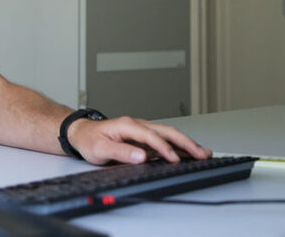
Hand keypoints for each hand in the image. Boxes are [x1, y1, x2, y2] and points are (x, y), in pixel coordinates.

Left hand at [67, 116, 211, 164]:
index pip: (151, 136)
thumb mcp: (100, 148)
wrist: (81, 133)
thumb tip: (141, 156)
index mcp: (127, 125)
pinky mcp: (143, 138)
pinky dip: (178, 146)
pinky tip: (189, 152)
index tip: (174, 159)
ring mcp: (141, 130)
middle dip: (185, 142)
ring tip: (203, 152)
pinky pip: (164, 140)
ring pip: (168, 134)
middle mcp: (137, 125)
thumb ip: (121, 151)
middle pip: (166, 131)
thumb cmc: (89, 139)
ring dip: (186, 143)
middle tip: (202, 153)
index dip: (164, 148)